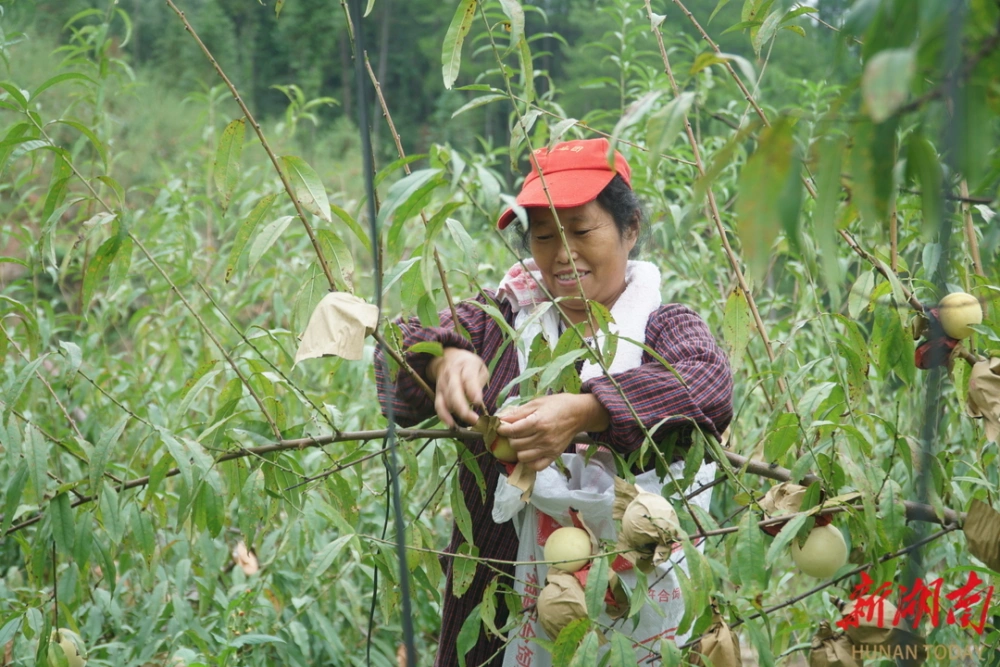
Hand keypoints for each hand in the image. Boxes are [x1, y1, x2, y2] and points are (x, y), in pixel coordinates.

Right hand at [426, 348, 488, 427]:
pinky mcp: (437, 392)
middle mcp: (451, 374)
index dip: (472, 391)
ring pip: (446, 401)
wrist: (447, 357)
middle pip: (454, 392)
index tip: (478, 402)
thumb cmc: (468, 365)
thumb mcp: (479, 367)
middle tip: (475, 419)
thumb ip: (479, 382)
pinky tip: (451, 425)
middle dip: (463, 408)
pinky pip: (438, 406)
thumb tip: (477, 401)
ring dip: (457, 414)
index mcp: (465, 365)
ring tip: (469, 423)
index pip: (468, 378)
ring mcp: (442, 384)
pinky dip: (444, 416)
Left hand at [495, 393, 609, 471]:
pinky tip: (529, 452)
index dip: (503, 430)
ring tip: (521, 442)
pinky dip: (529, 461)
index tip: (501, 428)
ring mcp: (549, 448)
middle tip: (513, 433)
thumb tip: (501, 418)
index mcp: (538, 422)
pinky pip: (536, 466)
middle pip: (516, 445)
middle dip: (510, 439)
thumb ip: (518, 412)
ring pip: (523, 457)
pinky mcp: (554, 455)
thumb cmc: (557, 405)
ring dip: (518, 450)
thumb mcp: (537, 403)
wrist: (579, 413)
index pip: (513, 431)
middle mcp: (543, 437)